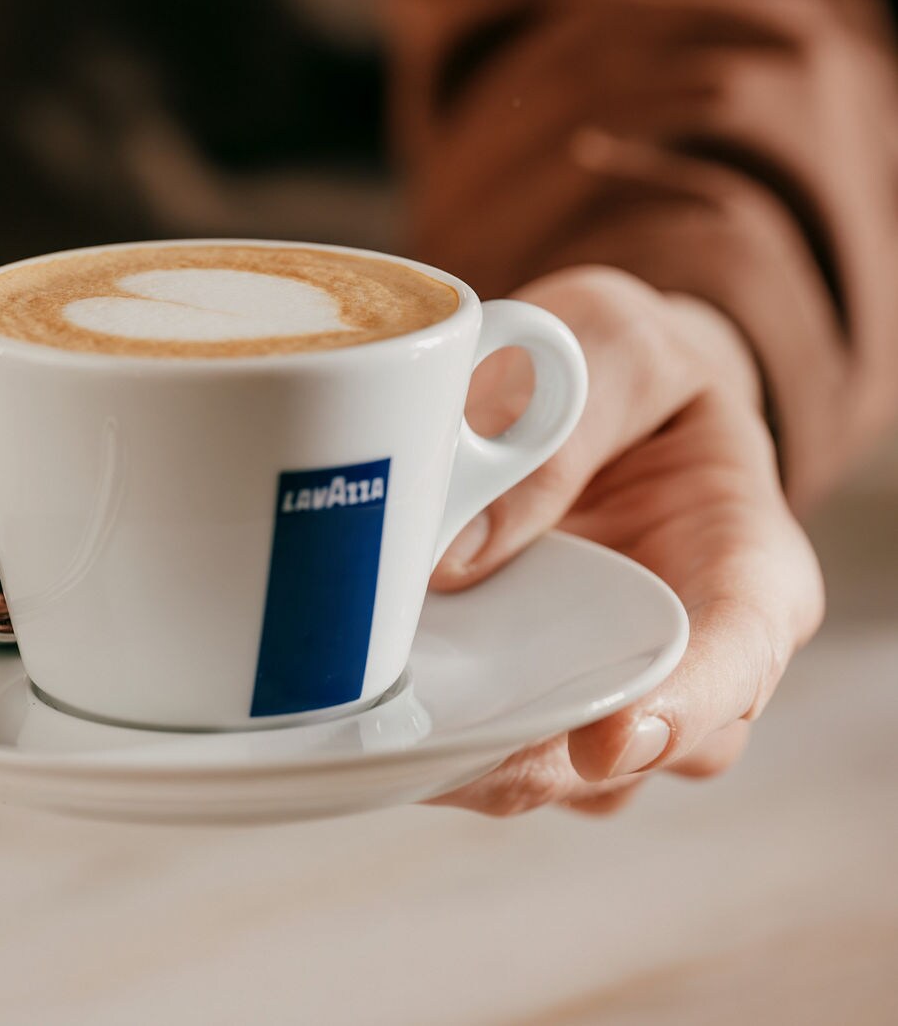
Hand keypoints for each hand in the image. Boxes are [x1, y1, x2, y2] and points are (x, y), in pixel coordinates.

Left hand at [431, 266, 823, 815]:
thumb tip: (456, 561)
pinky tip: (374, 715)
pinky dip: (442, 744)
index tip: (605, 742)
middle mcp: (693, 647)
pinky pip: (502, 745)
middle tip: (442, 742)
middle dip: (544, 759)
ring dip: (479, 766)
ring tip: (391, 735)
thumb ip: (554, 435)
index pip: (740, 653)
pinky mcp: (542, 686)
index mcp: (746, 560)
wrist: (601, 386)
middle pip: (645, 745)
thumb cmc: (627, 366)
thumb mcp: (612, 347)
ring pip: (564, 771)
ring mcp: (614, 678)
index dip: (681, 710)